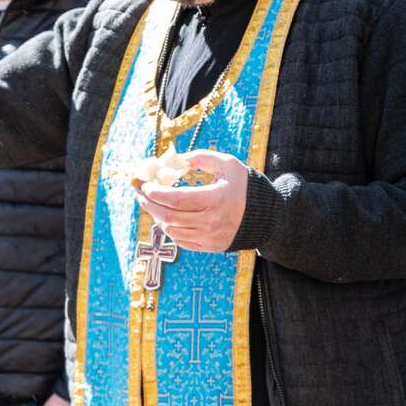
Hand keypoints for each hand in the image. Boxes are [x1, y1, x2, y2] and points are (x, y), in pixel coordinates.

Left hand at [134, 150, 250, 252]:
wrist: (265, 215)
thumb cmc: (243, 185)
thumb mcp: (226, 164)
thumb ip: (200, 158)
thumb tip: (173, 159)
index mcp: (216, 199)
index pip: (177, 199)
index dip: (157, 193)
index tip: (145, 186)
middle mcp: (212, 221)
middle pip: (170, 217)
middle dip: (150, 205)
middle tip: (140, 194)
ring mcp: (210, 237)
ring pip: (172, 230)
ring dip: (157, 217)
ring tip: (152, 204)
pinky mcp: (209, 246)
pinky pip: (181, 241)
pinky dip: (169, 229)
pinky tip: (166, 217)